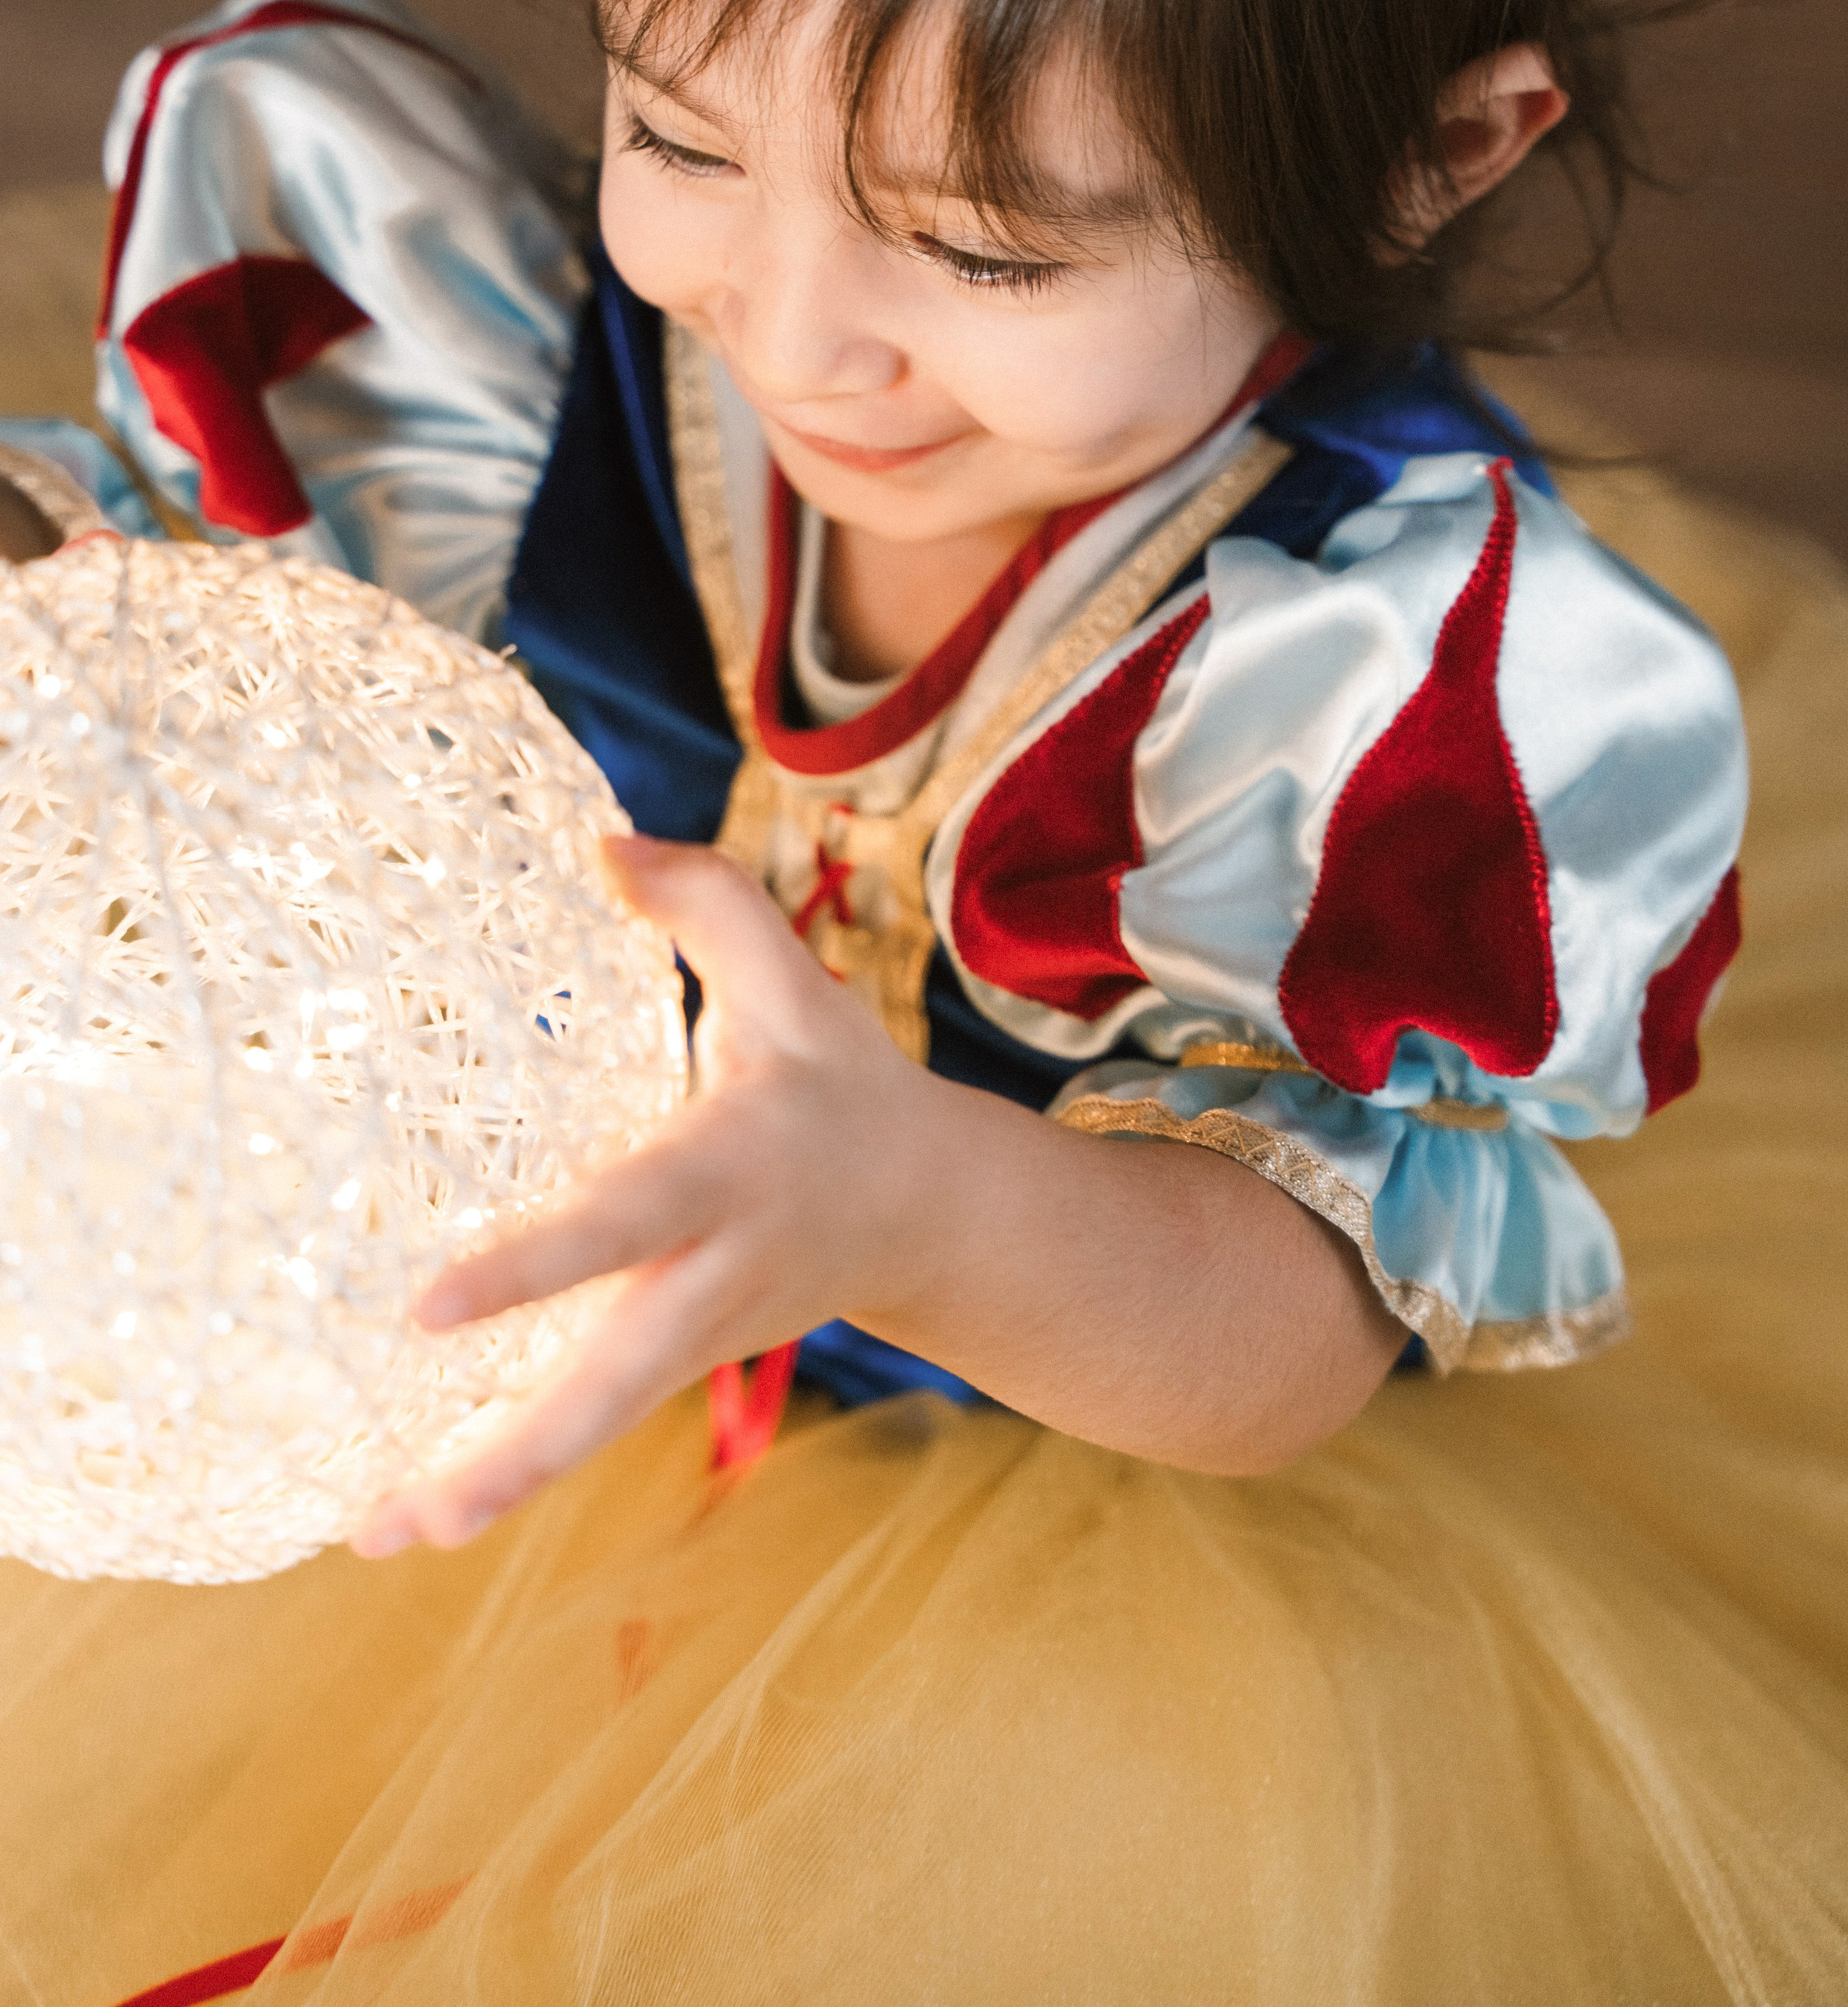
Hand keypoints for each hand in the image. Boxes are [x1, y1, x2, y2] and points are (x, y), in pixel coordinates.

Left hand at [352, 833, 938, 1554]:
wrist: (938, 1215)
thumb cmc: (844, 1086)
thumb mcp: (796, 985)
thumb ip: (710, 903)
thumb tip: (600, 841)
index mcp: (733, 1172)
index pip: (623, 1220)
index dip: (532, 1267)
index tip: (425, 1307)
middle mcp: (714, 1273)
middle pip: (616, 1380)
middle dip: (522, 1449)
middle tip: (421, 1513)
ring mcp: (697, 1337)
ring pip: (596, 1423)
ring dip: (497, 1486)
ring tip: (381, 1535)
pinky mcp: (677, 1365)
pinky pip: (587, 1421)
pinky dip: (507, 1471)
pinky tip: (407, 1514)